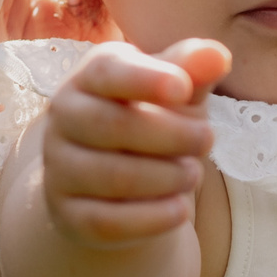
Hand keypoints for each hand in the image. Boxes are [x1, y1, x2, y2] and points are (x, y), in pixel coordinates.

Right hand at [40, 39, 231, 246]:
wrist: (119, 186)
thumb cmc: (154, 122)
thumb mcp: (177, 93)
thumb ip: (194, 71)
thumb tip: (218, 56)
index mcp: (90, 77)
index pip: (107, 71)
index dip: (146, 79)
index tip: (184, 89)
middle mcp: (64, 118)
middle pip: (113, 126)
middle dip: (173, 136)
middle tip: (207, 140)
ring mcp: (59, 168)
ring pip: (114, 177)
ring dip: (168, 178)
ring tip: (192, 175)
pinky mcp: (67, 214)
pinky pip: (108, 221)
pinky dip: (153, 218)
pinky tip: (179, 210)